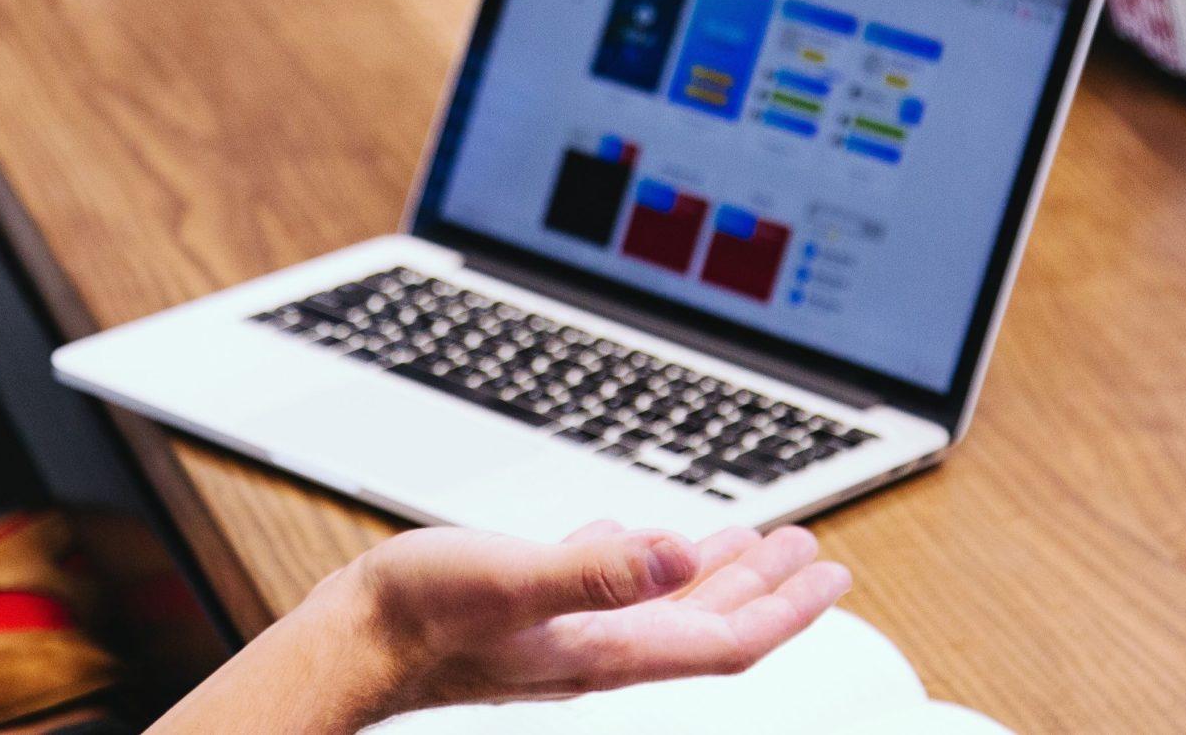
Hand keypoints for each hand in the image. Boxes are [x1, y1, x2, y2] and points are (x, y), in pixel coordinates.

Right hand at [338, 522, 849, 719]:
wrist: (352, 642)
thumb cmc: (423, 619)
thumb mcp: (516, 580)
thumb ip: (599, 571)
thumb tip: (680, 552)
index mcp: (610, 647)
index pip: (725, 638)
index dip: (786, 610)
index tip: (833, 576)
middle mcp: (599, 645)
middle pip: (706, 621)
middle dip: (764, 585)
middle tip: (809, 548)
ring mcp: (565, 632)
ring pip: (660, 604)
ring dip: (711, 572)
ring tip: (749, 541)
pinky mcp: (531, 611)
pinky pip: (606, 586)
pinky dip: (638, 561)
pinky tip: (634, 537)